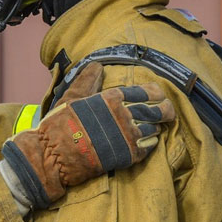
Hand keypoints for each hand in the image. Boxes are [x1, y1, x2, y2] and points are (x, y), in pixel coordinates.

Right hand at [1, 79, 175, 208]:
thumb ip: (87, 82)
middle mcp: (124, 115)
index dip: (156, 93)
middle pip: (159, 110)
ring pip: (155, 128)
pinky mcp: (128, 156)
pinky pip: (149, 147)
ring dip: (156, 127)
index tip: (158, 95)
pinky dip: (151, 143)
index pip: (147, 91)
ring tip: (154, 126)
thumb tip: (97, 65)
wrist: (54, 156)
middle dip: (166, 110)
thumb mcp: (72, 98)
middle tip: (167, 112)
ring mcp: (128, 136)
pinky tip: (147, 141)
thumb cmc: (60, 125)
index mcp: (112, 98)